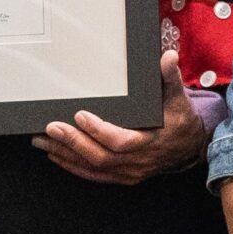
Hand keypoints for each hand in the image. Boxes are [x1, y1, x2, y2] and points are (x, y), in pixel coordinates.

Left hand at [34, 51, 206, 184]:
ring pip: (92, 167)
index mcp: (150, 142)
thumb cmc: (181, 123)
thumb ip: (170, 78)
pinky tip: (56, 156)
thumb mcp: (178, 99)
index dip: (98, 131)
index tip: (79, 115)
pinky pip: (93, 175)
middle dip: (73, 142)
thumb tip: (168, 57)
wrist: (190, 150)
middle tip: (51, 128)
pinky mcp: (121, 177)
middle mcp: (137, 161)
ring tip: (42, 141)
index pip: (120, 141)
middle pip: (100, 157)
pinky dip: (72, 166)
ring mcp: (128, 172)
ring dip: (66, 155)